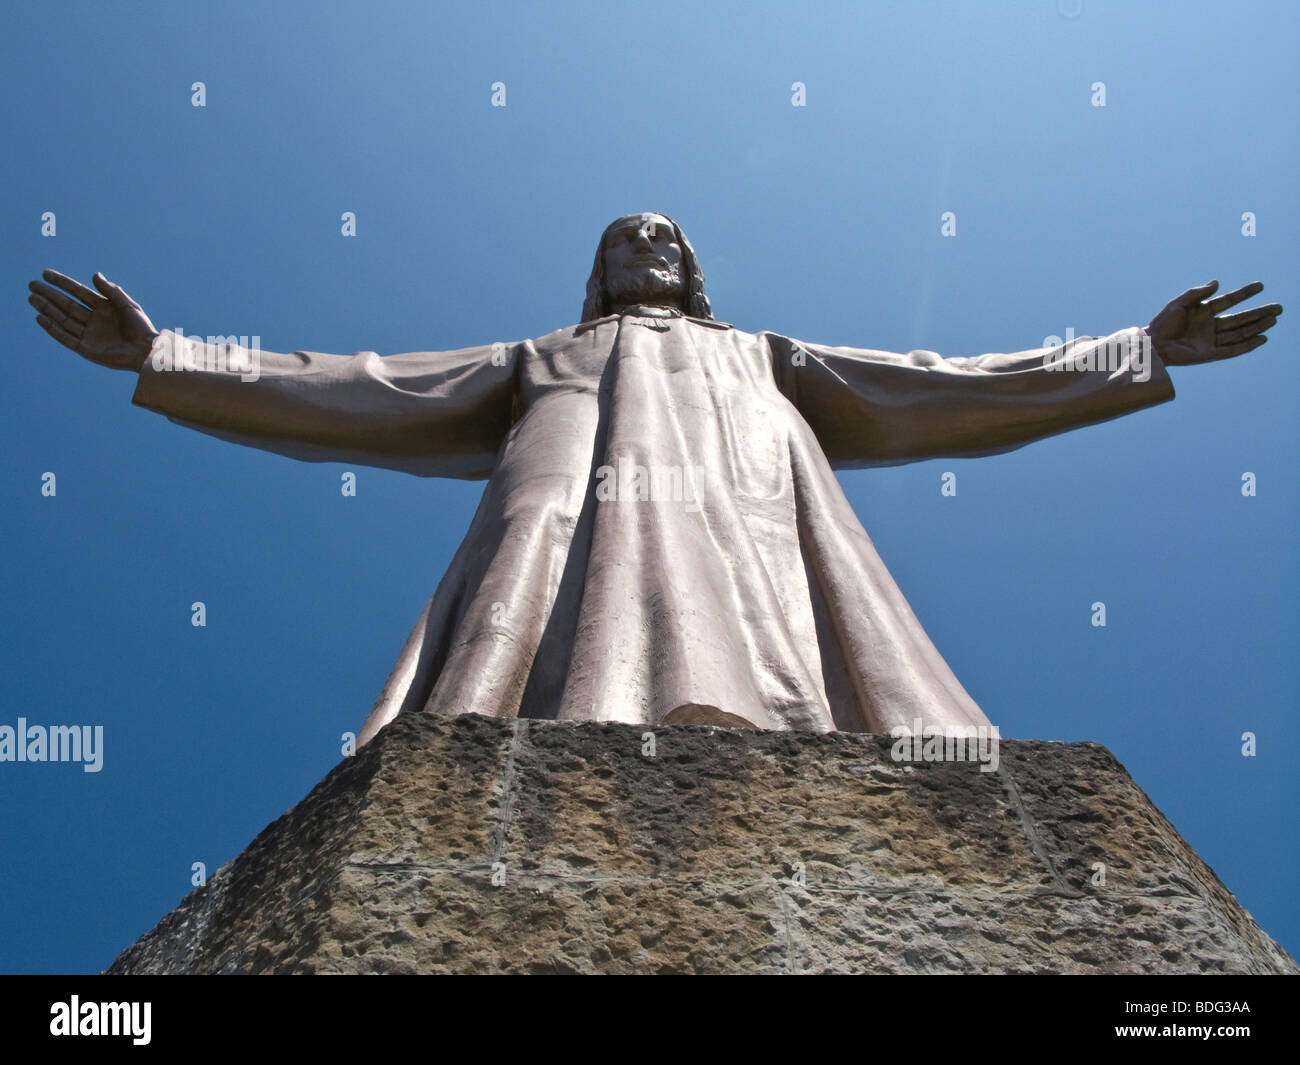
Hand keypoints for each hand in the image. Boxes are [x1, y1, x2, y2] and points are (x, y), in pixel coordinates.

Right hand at [28, 270, 158, 370]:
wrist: (146, 352)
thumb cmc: (142, 328)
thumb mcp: (128, 305)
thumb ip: (111, 291)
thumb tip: (94, 275)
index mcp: (103, 307)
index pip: (78, 292)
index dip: (62, 283)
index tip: (45, 274)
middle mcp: (93, 320)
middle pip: (66, 304)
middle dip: (49, 295)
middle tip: (32, 285)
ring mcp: (89, 334)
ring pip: (63, 319)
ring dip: (47, 309)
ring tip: (32, 298)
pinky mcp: (86, 349)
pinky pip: (65, 337)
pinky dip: (52, 328)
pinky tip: (40, 317)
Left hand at [1146, 280, 1281, 365]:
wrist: (1153, 344)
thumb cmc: (1162, 323)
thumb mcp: (1180, 303)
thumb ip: (1198, 293)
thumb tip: (1217, 282)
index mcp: (1204, 312)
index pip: (1229, 301)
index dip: (1245, 293)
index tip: (1260, 286)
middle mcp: (1210, 326)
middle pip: (1240, 319)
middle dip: (1259, 313)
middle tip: (1279, 308)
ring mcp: (1211, 340)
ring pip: (1240, 333)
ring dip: (1257, 327)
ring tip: (1274, 320)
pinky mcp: (1210, 354)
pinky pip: (1233, 350)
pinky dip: (1248, 345)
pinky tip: (1262, 339)